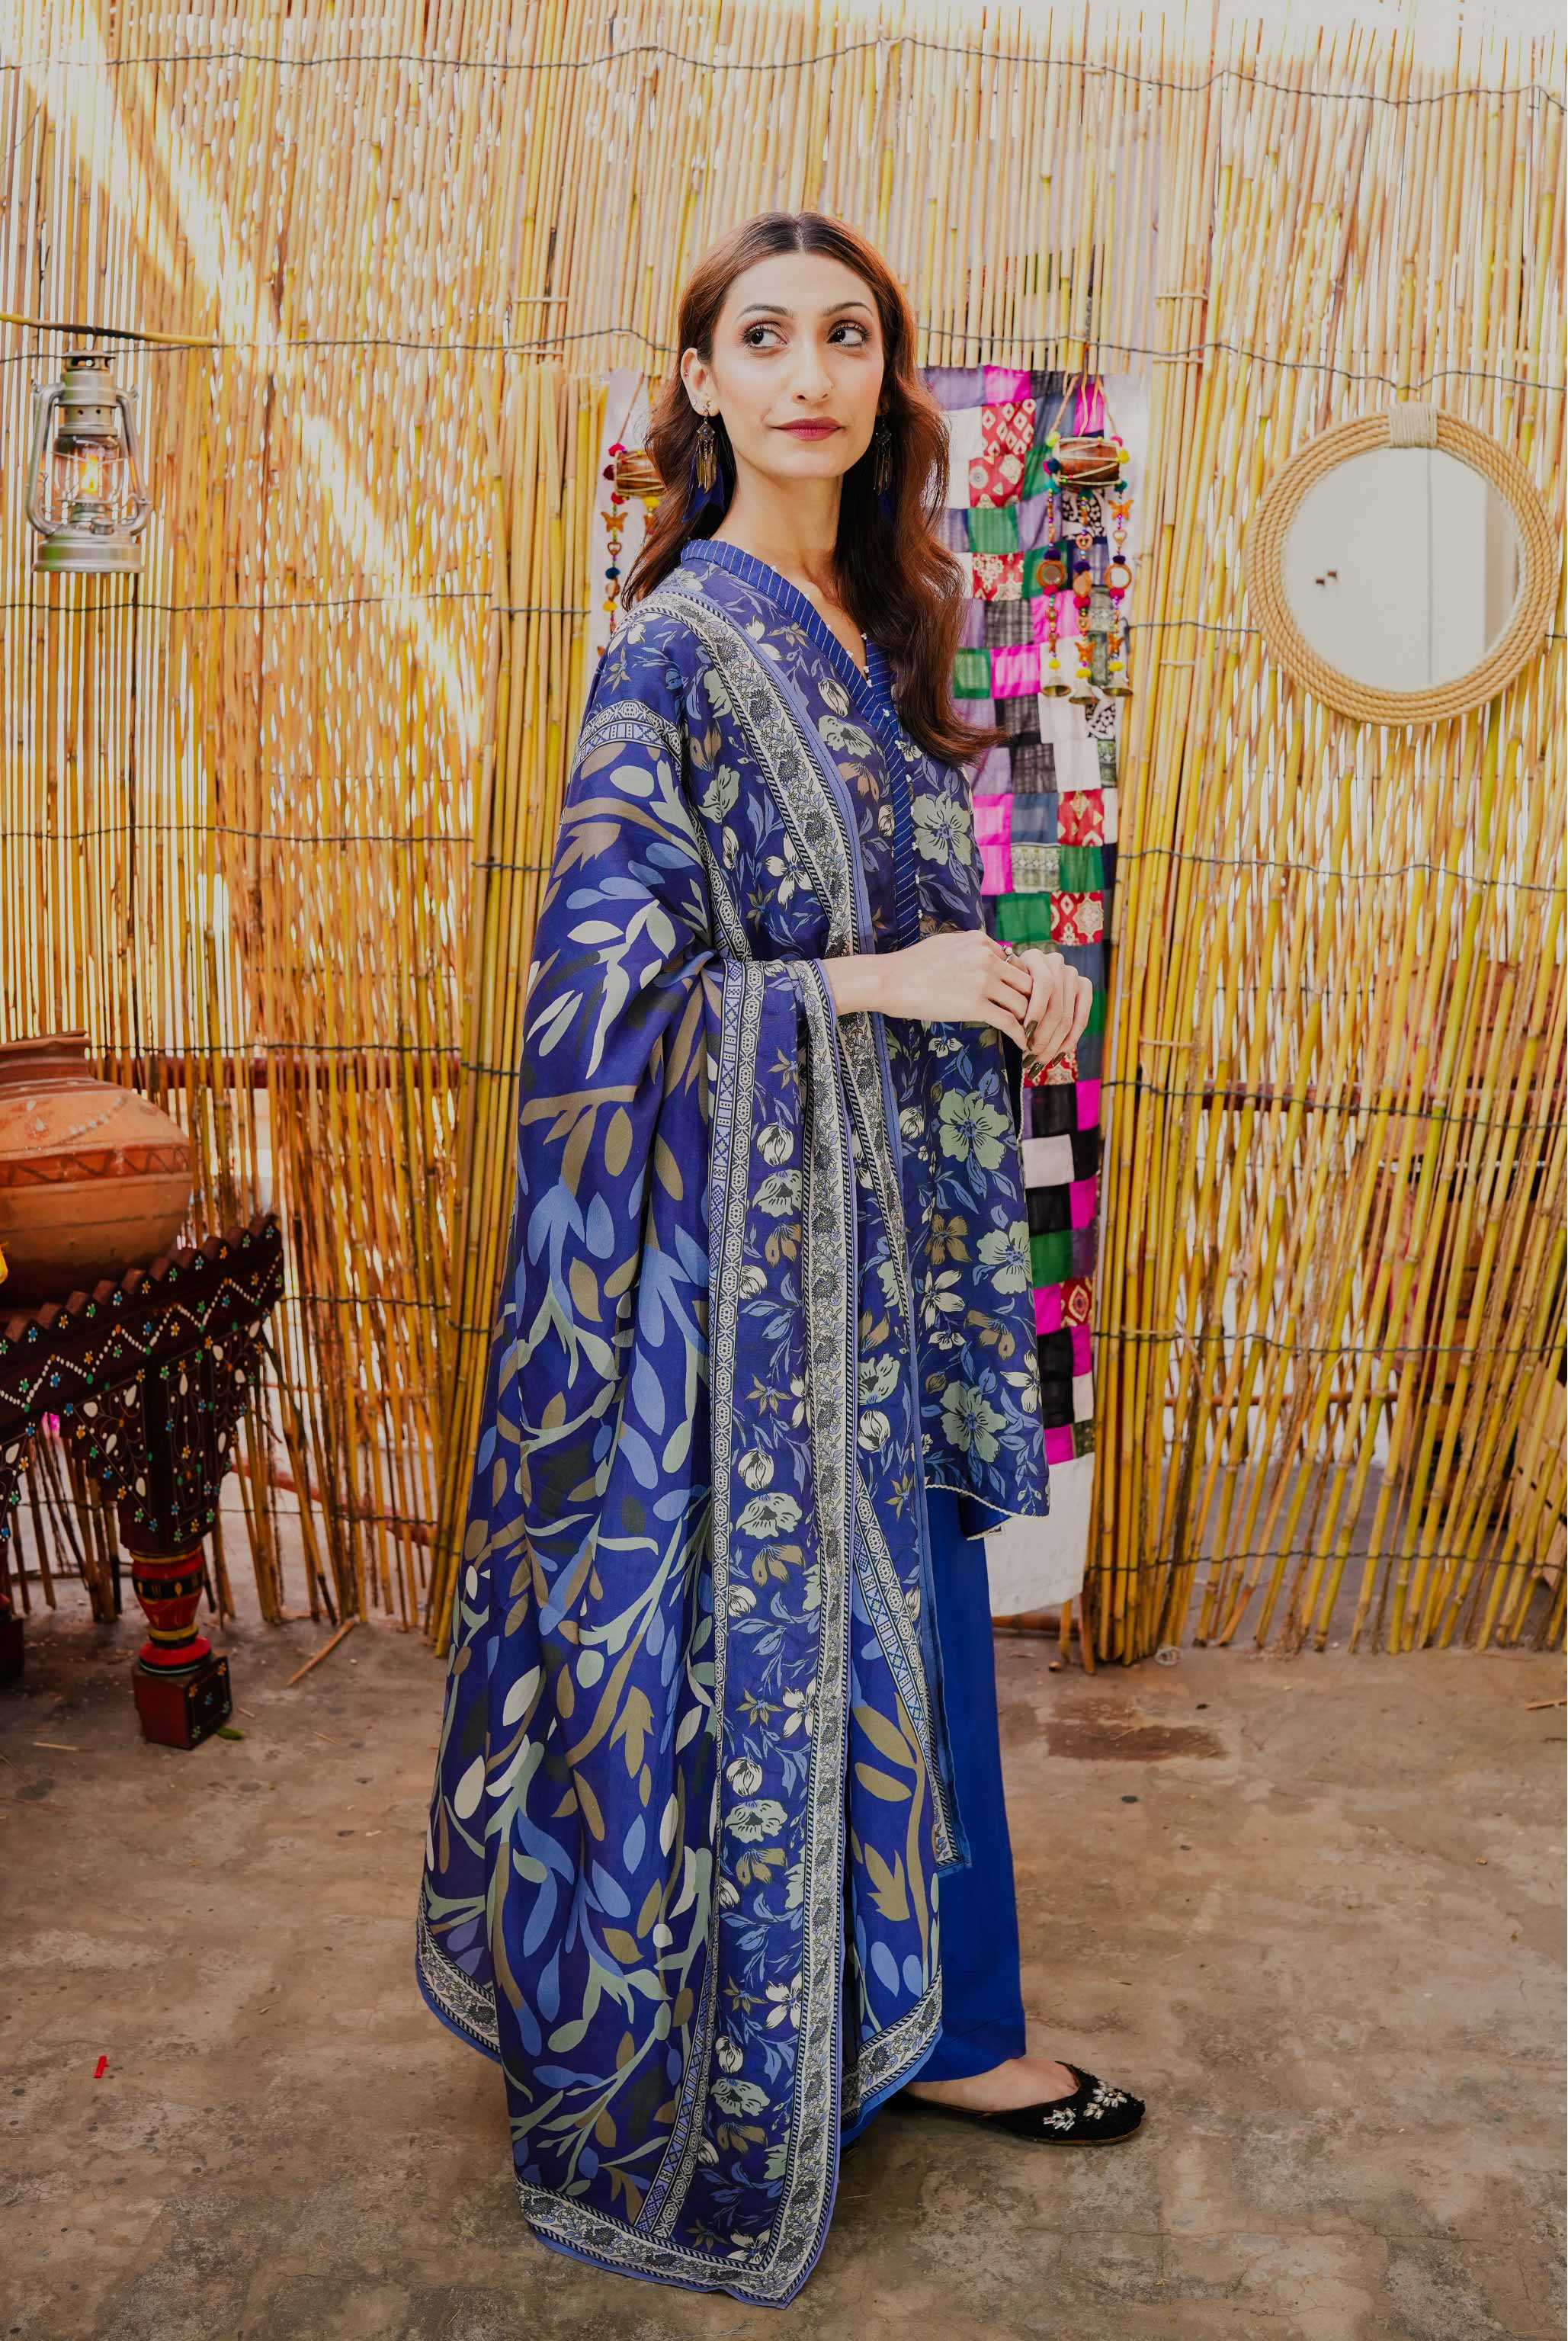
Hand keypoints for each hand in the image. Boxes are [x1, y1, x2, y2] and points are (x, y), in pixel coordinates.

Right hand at [871, 930, 1089, 1060]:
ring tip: (1036, 1036)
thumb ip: (973, 948)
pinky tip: (1025, 1044)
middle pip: (1028, 982)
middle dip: (1036, 1004)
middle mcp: (987, 957)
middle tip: (1040, 1022)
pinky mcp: (975, 1004)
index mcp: (982, 941)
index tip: (1025, 1002)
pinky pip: (1010, 1021)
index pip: (1017, 964)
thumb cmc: (912, 965)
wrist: (889, 980)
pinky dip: (1023, 1034)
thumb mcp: (947, 943)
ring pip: (1024, 1002)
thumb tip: (991, 953)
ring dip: (1033, 1021)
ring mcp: (983, 980)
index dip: (1023, 985)